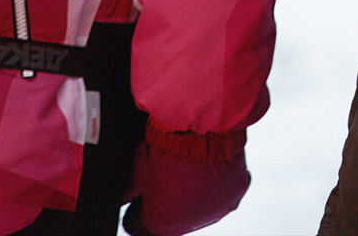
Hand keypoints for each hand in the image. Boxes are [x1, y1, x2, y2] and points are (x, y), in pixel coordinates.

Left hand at [125, 140, 247, 235]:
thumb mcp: (138, 170)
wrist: (202, 132)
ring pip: (198, 209)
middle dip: (164, 204)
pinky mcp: (234, 197)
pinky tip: (201, 168)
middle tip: (158, 181)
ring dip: (188, 196)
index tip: (135, 205)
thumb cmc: (167, 151)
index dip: (136, 216)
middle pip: (172, 220)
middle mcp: (193, 224)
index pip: (143, 230)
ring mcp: (217, 212)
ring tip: (180, 170)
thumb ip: (128, 191)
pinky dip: (211, 186)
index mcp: (164, 224)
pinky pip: (220, 196)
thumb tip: (122, 198)